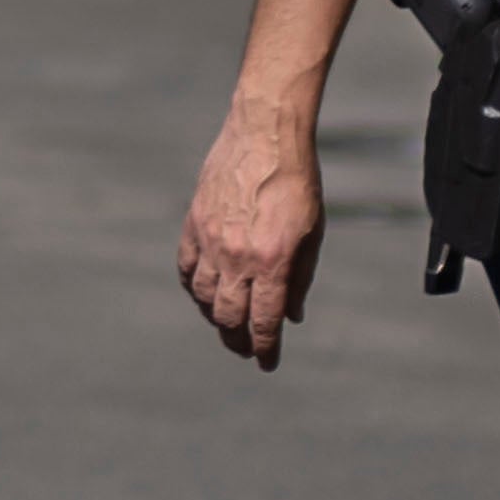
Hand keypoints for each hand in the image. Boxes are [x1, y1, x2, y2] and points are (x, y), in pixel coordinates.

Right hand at [179, 100, 323, 369]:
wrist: (265, 135)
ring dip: (216, 318)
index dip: (264, 349)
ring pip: (204, 298)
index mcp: (272, 262)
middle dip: (238, 341)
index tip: (267, 364)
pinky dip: (195, 289)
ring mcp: (210, 242)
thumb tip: (293, 316)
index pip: (263, 321)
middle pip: (229, 317)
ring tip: (227, 325)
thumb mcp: (313, 234)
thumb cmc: (297, 182)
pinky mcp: (193, 225)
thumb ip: (301, 278)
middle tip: (246, 350)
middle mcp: (237, 257)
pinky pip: (187, 270)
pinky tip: (205, 295)